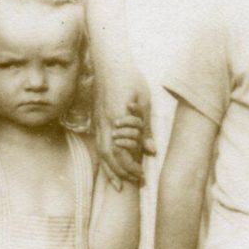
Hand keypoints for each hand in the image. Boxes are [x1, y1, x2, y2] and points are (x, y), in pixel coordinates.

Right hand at [92, 61, 153, 185]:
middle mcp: (105, 124)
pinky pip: (99, 144)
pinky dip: (105, 158)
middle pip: (108, 157)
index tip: (141, 176)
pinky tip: (111, 164)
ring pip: (101, 152)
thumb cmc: (130, 79)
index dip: (130, 168)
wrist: (110, 62)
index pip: (121, 153)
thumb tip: (151, 152)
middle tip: (132, 185)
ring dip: (110, 169)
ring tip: (118, 184)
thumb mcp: (144, 102)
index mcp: (117, 121)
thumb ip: (146, 129)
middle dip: (119, 174)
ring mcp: (98, 122)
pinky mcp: (97, 119)